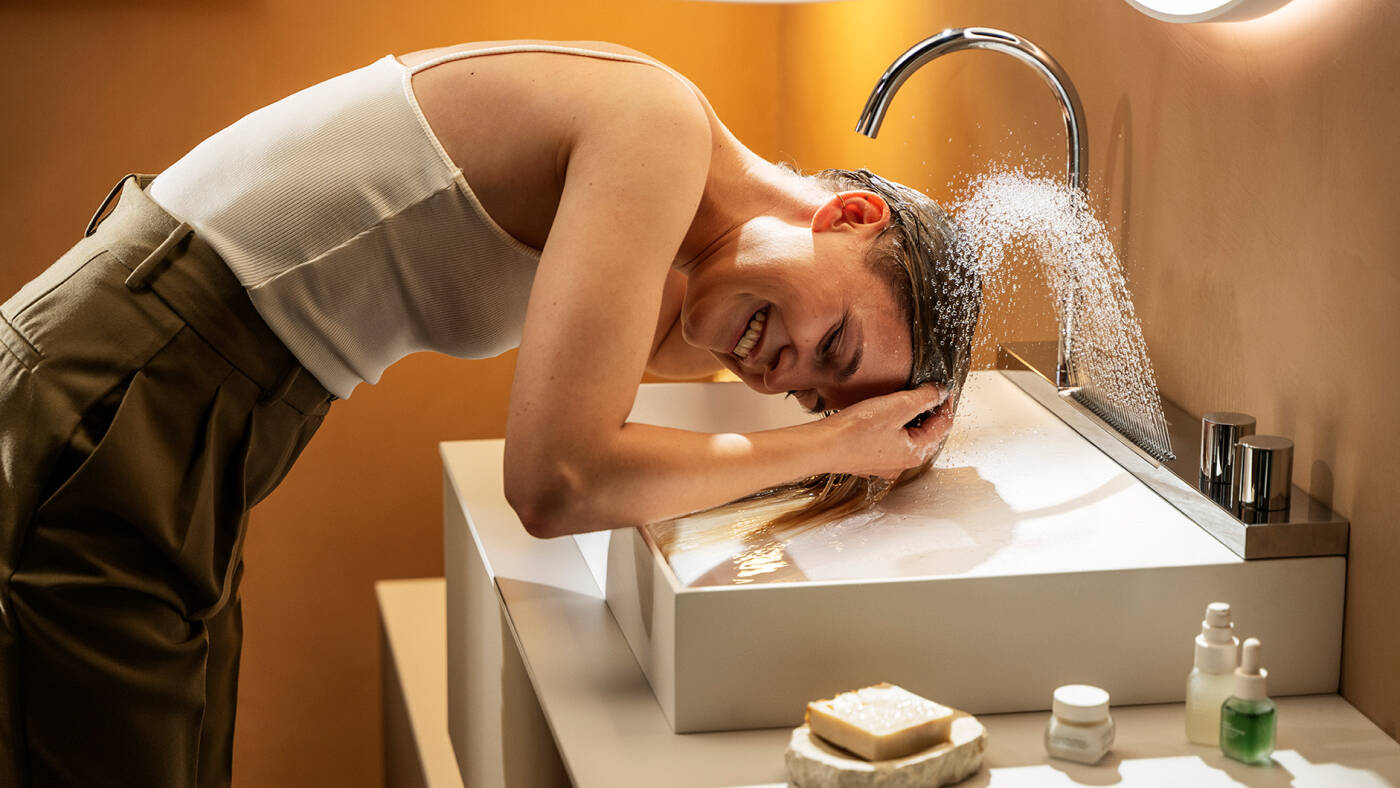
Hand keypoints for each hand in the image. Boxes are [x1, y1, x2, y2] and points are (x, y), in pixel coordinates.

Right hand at [821, 383, 954, 478]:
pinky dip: (891, 428)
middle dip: (929, 413)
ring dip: (909, 420)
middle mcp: (902, 463)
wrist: (821, 447)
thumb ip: (923, 398)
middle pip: (927, 434)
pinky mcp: (868, 460)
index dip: (945, 404)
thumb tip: (941, 392)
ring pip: (907, 438)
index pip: (943, 426)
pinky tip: (881, 416)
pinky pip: (888, 442)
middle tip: (926, 392)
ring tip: (904, 401)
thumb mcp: (897, 406)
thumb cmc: (855, 431)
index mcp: (915, 453)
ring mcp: (884, 464)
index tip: (943, 388)